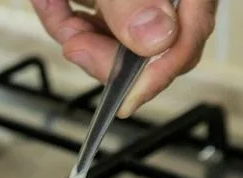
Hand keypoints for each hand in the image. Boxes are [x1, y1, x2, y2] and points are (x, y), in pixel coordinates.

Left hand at [31, 0, 217, 116]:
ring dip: (76, 33)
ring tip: (54, 5)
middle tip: (76, 45)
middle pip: (151, 47)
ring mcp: (138, 2)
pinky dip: (65, 17)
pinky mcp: (111, 2)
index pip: (190, 35)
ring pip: (114, 40)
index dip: (158, 73)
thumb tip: (155, 39)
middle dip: (103, 54)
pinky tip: (51, 0)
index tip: (127, 101)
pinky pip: (92, 23)